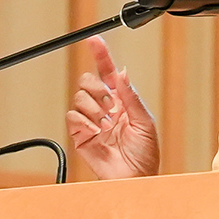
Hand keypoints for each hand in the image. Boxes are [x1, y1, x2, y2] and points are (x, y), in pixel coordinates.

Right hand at [66, 37, 160, 178]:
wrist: (135, 178)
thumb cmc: (145, 155)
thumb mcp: (145, 123)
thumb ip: (131, 97)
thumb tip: (122, 74)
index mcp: (121, 101)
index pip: (107, 72)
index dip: (100, 54)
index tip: (94, 40)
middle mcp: (104, 107)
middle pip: (88, 81)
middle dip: (97, 88)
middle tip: (110, 104)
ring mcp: (91, 120)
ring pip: (79, 97)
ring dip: (94, 108)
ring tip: (107, 124)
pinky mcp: (80, 134)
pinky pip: (73, 117)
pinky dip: (84, 121)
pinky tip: (97, 131)